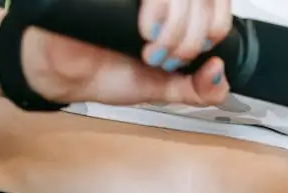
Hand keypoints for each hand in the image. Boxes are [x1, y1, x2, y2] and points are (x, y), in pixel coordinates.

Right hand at [21, 0, 231, 106]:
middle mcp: (164, 1)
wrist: (68, 73)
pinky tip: (145, 32)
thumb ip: (199, 90)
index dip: (218, 27)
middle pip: (203, 0)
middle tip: (170, 60)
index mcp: (180, 15)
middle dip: (193, 40)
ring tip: (153, 52)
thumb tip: (219, 73)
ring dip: (177, 30)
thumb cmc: (111, 73)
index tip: (203, 52)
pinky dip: (159, 11)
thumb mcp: (166, 89)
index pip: (218, 3)